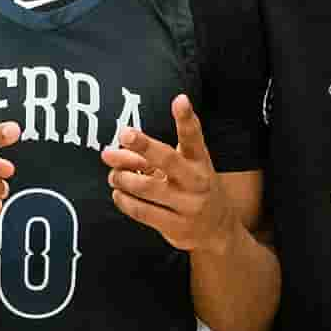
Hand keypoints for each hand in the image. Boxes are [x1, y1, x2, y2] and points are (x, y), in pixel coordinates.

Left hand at [101, 96, 237, 251]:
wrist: (217, 230)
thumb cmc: (193, 188)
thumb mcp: (182, 167)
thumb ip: (149, 156)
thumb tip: (114, 150)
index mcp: (200, 161)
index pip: (193, 137)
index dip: (186, 118)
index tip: (180, 100)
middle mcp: (196, 181)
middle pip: (168, 159)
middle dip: (145, 145)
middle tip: (125, 133)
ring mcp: (187, 206)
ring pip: (147, 188)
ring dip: (124, 178)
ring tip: (114, 175)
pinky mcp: (175, 226)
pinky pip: (142, 212)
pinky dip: (124, 200)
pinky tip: (119, 193)